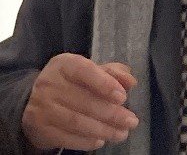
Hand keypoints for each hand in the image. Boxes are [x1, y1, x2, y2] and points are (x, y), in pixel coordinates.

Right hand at [21, 54, 138, 150]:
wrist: (36, 99)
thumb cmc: (73, 81)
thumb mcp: (92, 70)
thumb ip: (113, 73)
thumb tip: (131, 82)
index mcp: (65, 64)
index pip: (85, 71)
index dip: (105, 84)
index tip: (123, 97)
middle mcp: (50, 84)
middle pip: (84, 101)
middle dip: (112, 114)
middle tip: (131, 122)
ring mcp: (42, 108)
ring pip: (76, 121)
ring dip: (103, 130)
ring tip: (121, 134)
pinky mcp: (40, 128)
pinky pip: (65, 137)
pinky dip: (86, 141)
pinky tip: (101, 140)